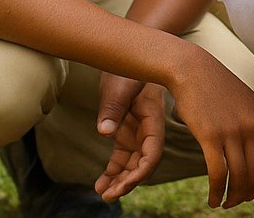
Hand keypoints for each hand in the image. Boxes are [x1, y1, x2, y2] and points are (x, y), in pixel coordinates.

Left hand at [94, 76, 165, 200]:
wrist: (126, 57)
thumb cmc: (126, 70)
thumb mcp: (119, 87)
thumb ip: (113, 109)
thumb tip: (104, 132)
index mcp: (153, 118)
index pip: (154, 150)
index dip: (142, 170)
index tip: (126, 184)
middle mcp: (148, 129)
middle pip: (143, 162)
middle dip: (129, 181)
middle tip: (109, 195)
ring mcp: (137, 132)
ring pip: (132, 163)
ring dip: (120, 180)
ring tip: (102, 193)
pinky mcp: (125, 132)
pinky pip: (121, 158)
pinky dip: (113, 171)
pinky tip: (100, 184)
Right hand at [166, 47, 253, 208]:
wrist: (194, 70)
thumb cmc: (218, 90)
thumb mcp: (248, 105)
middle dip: (250, 193)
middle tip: (239, 202)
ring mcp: (233, 131)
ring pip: (240, 177)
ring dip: (233, 196)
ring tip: (226, 203)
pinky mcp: (210, 136)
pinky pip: (218, 174)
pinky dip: (217, 192)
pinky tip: (213, 200)